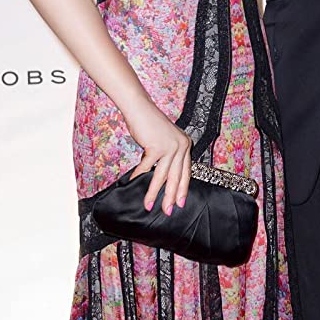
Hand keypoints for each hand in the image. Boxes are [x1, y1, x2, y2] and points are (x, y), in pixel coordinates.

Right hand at [124, 99, 191, 215]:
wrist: (140, 108)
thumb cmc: (150, 124)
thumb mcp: (165, 140)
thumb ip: (168, 156)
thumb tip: (162, 178)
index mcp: (186, 145)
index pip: (186, 172)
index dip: (183, 188)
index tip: (181, 202)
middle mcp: (182, 146)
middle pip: (177, 177)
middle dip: (172, 196)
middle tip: (168, 211)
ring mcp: (170, 147)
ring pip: (162, 176)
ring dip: (155, 193)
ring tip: (150, 205)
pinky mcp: (157, 147)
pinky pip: (146, 168)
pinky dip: (139, 177)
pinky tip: (134, 184)